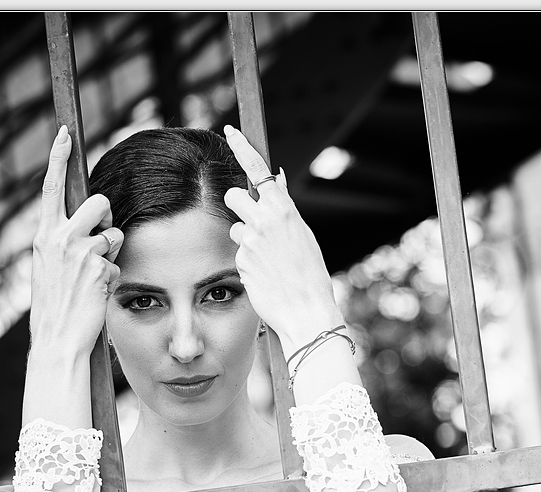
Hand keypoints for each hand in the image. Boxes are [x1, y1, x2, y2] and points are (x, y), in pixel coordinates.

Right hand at [29, 126, 124, 359]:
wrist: (57, 340)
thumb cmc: (57, 306)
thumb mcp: (51, 267)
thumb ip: (64, 242)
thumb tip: (88, 227)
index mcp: (43, 236)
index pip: (52, 187)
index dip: (58, 157)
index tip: (64, 132)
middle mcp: (58, 238)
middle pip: (98, 202)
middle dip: (107, 217)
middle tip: (99, 243)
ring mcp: (78, 252)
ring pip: (114, 232)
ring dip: (112, 251)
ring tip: (94, 276)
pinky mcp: (98, 267)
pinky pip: (119, 262)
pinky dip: (113, 277)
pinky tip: (98, 293)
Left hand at [221, 124, 343, 349]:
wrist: (306, 310)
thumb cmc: (310, 274)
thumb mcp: (303, 234)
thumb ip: (284, 208)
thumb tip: (274, 179)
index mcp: (284, 210)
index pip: (257, 169)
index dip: (241, 147)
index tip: (230, 130)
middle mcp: (264, 221)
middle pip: (234, 196)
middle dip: (238, 205)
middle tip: (253, 221)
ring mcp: (249, 241)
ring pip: (234, 227)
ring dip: (245, 238)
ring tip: (267, 259)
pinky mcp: (240, 260)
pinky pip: (238, 252)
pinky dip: (248, 260)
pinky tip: (265, 274)